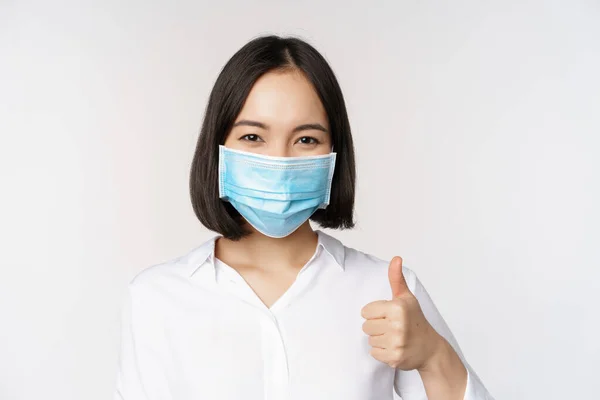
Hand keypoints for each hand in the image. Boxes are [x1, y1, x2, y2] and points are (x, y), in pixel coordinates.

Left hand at [361, 256, 442, 370]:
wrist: (430, 348)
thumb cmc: (415, 320)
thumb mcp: (407, 298)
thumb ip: (396, 278)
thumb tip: (396, 258)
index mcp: (397, 308)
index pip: (365, 311)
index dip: (375, 313)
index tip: (388, 315)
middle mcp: (397, 325)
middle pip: (366, 326)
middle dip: (377, 327)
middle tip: (392, 327)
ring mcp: (396, 343)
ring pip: (370, 340)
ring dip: (379, 339)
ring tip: (394, 337)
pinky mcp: (394, 358)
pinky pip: (374, 353)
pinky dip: (381, 352)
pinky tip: (394, 347)